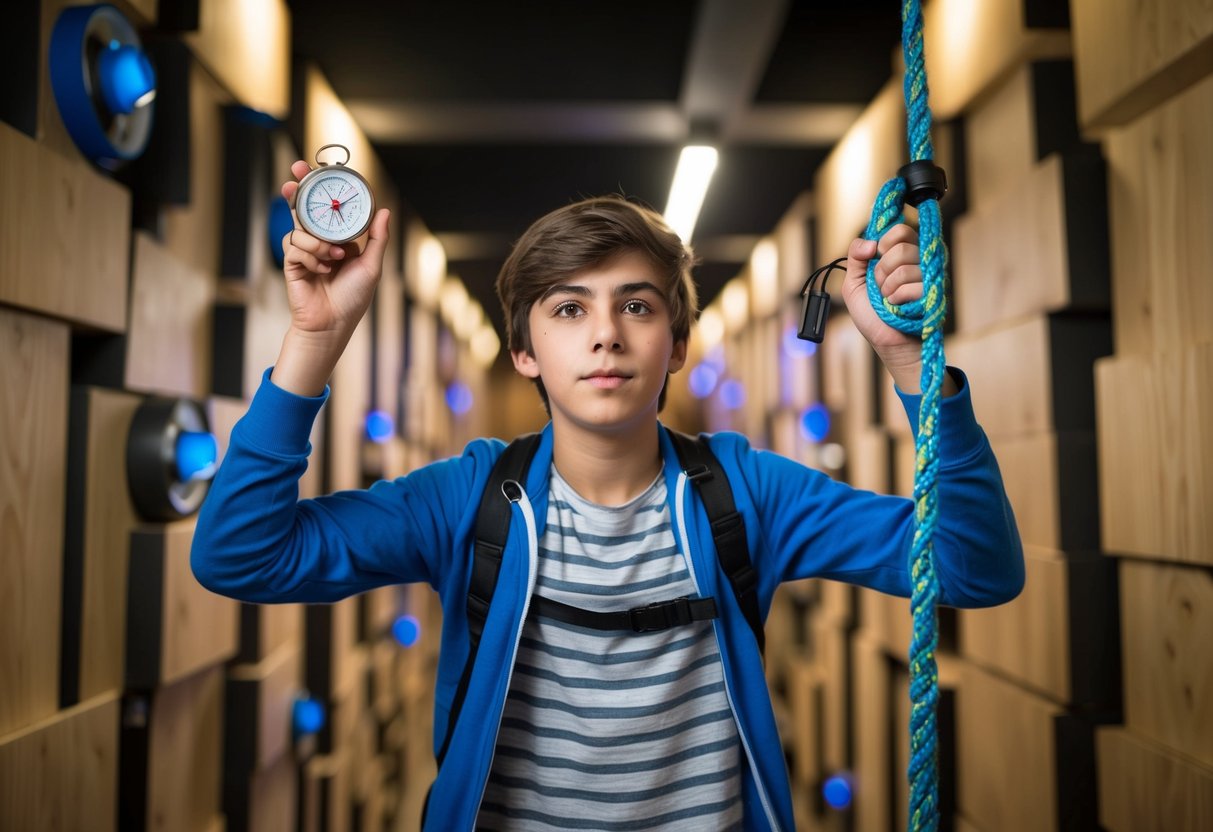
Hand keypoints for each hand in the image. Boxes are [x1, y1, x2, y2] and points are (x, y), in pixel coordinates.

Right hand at [280, 160, 389, 342]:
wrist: (332, 324)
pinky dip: (311, 257)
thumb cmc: (353, 298)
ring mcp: (304, 251)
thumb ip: (377, 238)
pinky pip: (295, 246)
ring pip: (301, 228)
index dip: (323, 189)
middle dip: (299, 189)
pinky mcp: (291, 262)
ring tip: (333, 258)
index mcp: (340, 239)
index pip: (330, 208)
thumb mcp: (372, 266)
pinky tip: (322, 270)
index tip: (318, 168)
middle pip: (305, 208)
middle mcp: (320, 241)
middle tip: (296, 173)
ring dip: (319, 242)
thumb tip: (384, 211)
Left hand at [841, 223, 925, 379]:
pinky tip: (898, 307)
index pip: (900, 230)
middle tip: (881, 286)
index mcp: (902, 253)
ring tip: (889, 299)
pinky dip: (897, 299)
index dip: (884, 242)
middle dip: (881, 270)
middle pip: (901, 247)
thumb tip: (871, 242)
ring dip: (887, 288)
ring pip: (904, 267)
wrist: (886, 343)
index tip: (877, 258)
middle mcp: (919, 260)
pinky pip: (911, 286)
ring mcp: (929, 276)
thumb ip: (855, 256)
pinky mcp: (933, 293)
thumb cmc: (872, 314)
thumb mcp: (853, 283)